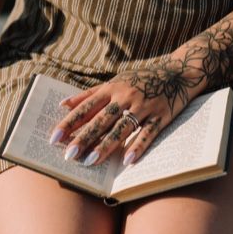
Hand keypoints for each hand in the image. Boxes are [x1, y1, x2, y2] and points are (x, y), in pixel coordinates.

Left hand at [50, 62, 204, 166]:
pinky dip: (139, 146)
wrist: (179, 72)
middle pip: (102, 120)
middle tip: (69, 155)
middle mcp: (126, 97)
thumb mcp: (114, 82)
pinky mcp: (162, 116)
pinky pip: (149, 133)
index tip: (54, 138)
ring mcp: (145, 106)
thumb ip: (88, 94)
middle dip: (84, 138)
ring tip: (92, 161)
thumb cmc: (141, 79)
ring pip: (122, 128)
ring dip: (106, 145)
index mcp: (112, 89)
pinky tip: (128, 161)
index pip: (86, 108)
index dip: (69, 123)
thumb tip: (63, 104)